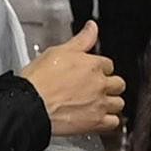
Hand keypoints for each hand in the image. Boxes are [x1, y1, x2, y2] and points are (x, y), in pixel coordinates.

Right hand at [28, 23, 122, 137]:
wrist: (31, 105)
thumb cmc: (40, 80)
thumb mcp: (59, 51)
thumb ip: (81, 40)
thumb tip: (92, 27)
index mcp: (93, 65)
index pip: (108, 64)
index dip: (100, 68)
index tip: (92, 73)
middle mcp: (100, 84)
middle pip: (118, 84)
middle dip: (110, 85)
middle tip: (98, 88)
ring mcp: (99, 104)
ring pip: (119, 103)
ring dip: (112, 103)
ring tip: (101, 103)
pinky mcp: (95, 123)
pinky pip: (113, 123)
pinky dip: (109, 121)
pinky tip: (101, 119)